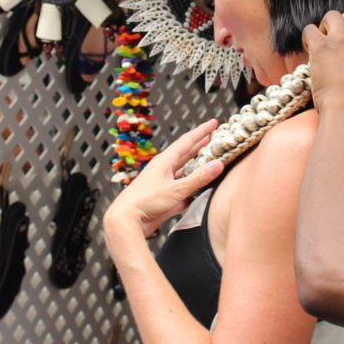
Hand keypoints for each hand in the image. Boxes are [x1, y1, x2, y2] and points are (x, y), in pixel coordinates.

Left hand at [104, 119, 224, 237]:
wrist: (127, 220)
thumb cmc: (144, 201)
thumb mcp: (176, 189)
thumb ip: (198, 178)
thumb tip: (217, 165)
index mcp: (164, 161)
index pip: (187, 141)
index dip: (202, 132)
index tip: (213, 123)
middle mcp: (163, 169)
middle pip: (186, 154)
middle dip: (200, 146)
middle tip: (214, 139)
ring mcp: (163, 183)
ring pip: (184, 171)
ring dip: (197, 167)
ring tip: (210, 162)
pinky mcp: (164, 197)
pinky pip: (182, 189)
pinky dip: (192, 188)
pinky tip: (199, 190)